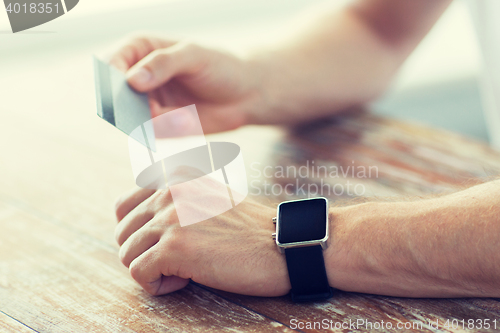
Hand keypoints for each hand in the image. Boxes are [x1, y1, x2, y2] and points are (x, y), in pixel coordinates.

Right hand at [108, 34, 268, 133]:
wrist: (245, 94)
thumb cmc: (221, 66)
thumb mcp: (194, 56)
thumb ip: (163, 64)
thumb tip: (131, 80)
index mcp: (141, 49)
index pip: (112, 61)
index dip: (112, 76)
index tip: (126, 87)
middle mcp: (138, 77)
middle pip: (115, 95)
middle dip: (129, 106)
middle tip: (151, 110)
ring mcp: (148, 102)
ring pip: (132, 118)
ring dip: (155, 121)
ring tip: (184, 117)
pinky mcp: (160, 125)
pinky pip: (153, 133)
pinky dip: (169, 129)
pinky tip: (189, 121)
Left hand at [113, 170, 289, 295]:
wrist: (281, 245)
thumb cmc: (247, 230)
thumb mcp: (208, 198)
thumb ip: (175, 200)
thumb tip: (137, 222)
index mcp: (175, 175)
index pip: (124, 205)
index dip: (140, 232)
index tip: (168, 241)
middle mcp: (169, 190)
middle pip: (123, 232)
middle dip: (144, 252)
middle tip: (178, 258)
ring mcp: (170, 218)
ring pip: (127, 254)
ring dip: (152, 269)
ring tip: (185, 269)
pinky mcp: (174, 247)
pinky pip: (138, 274)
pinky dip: (157, 285)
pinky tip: (187, 279)